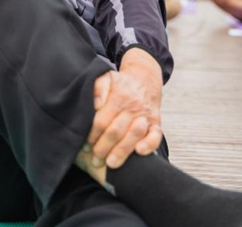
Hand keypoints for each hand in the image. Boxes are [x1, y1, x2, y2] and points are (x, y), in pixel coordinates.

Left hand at [87, 48, 162, 168]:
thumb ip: (97, 87)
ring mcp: (145, 116)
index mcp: (118, 97)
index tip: (86, 146)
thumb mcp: (106, 77)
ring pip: (134, 135)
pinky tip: (139, 152)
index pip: (101, 121)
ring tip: (110, 164)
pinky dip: (149, 145)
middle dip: (103, 148)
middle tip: (95, 160)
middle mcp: (133, 107)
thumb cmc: (120, 84)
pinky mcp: (156, 123)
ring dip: (121, 152)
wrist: (144, 80)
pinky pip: (156, 136)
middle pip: (116, 131)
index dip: (92, 135)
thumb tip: (96, 105)